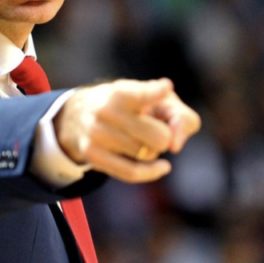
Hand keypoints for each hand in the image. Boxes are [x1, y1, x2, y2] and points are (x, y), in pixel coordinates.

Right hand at [54, 78, 200, 183]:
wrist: (83, 113)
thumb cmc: (135, 106)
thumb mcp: (157, 99)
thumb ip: (180, 116)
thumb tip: (175, 145)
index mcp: (123, 92)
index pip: (143, 95)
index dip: (155, 94)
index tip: (166, 89)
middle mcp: (107, 110)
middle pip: (160, 137)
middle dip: (165, 137)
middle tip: (157, 129)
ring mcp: (97, 134)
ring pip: (147, 155)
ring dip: (152, 151)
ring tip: (141, 138)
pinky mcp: (92, 155)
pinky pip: (132, 173)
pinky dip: (151, 172)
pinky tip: (163, 167)